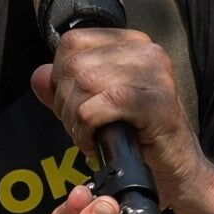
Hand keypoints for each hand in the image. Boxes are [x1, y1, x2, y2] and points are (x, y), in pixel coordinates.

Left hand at [31, 28, 208, 209]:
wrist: (174, 170)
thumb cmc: (135, 137)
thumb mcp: (92, 107)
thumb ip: (64, 89)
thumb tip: (39, 77)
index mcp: (130, 43)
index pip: (73, 42)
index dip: (59, 75)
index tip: (70, 103)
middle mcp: (146, 51)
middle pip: (76, 64)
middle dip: (65, 103)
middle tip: (79, 127)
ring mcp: (156, 74)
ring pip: (86, 83)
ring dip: (76, 118)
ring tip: (88, 135)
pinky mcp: (158, 103)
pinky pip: (104, 104)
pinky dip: (89, 127)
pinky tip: (96, 143)